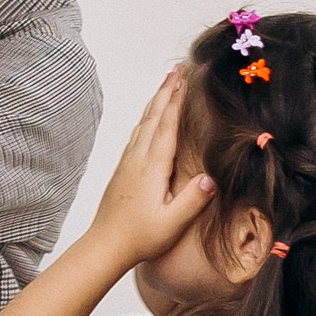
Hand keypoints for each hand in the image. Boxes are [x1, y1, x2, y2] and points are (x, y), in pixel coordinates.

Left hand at [86, 68, 216, 266]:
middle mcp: (137, 159)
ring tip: (166, 85)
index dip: (176, 100)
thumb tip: (210, 178)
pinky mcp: (123, 169)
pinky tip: (149, 118)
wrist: (105, 246)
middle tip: (176, 69)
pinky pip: (137, 134)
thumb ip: (192, 201)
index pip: (166, 126)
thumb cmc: (139, 237)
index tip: (184, 78)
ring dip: (155, 101)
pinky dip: (146, 118)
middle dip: (166, 91)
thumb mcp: (172, 224)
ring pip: (143, 123)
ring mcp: (128, 162)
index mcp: (151, 167)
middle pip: (153, 116)